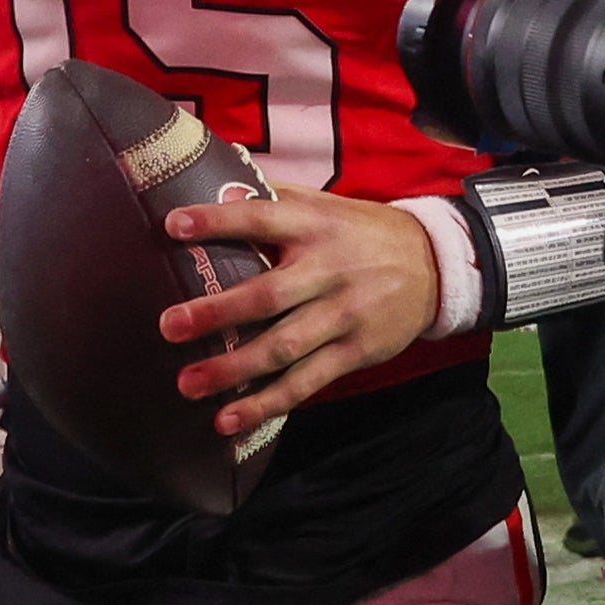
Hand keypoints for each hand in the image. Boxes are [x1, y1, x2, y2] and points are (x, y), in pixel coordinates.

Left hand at [158, 185, 438, 437]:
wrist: (436, 266)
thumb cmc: (362, 232)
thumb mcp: (326, 205)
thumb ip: (274, 197)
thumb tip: (216, 184)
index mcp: (314, 226)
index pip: (261, 218)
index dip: (218, 221)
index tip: (172, 226)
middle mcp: (328, 270)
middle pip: (267, 294)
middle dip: (216, 312)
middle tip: (168, 326)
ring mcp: (344, 315)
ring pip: (283, 347)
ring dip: (233, 369)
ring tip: (187, 383)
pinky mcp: (356, 352)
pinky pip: (307, 381)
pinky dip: (268, 403)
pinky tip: (230, 419)